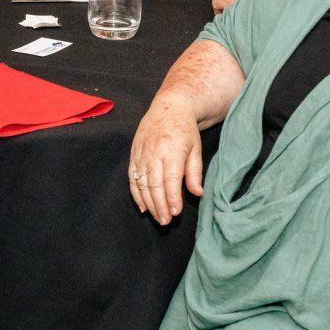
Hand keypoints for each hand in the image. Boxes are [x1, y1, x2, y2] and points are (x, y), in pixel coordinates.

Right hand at [128, 97, 205, 224]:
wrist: (168, 107)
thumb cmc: (185, 130)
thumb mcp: (196, 149)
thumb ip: (194, 172)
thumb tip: (197, 194)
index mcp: (172, 150)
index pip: (171, 179)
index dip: (172, 198)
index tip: (176, 212)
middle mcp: (154, 152)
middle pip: (154, 184)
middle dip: (160, 205)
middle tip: (166, 222)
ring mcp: (141, 153)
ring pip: (141, 183)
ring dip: (149, 203)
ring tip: (157, 218)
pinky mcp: (134, 154)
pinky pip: (132, 177)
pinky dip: (136, 194)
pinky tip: (143, 207)